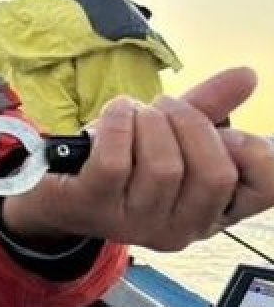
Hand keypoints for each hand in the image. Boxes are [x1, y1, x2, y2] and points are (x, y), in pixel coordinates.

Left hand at [1, 67, 272, 251]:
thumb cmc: (120, 161)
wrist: (53, 189)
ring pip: (164, 166)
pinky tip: (115, 114)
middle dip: (191, 124)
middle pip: (214, 173)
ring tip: (134, 113)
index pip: (267, 186)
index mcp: (209, 214)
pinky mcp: (92, 206)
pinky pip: (117, 161)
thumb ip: (210, 108)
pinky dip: (119, 125)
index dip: (252, 147)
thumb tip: (247, 75)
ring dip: (150, 122)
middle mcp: (177, 230)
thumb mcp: (170, 133)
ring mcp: (133, 224)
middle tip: (165, 107)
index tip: (223, 130)